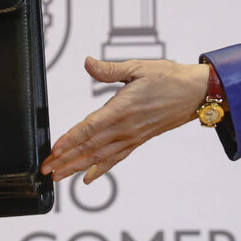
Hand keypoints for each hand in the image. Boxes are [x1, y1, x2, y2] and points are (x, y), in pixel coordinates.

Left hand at [41, 57, 211, 182]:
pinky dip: (101, 169)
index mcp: (123, 109)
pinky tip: (88, 178)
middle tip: (46, 170)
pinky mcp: (138, 140)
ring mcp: (132, 137)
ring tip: (58, 177)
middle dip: (66, 159)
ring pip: (100, 157)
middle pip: (90, 147)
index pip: (90, 127)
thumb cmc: (167, 77)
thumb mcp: (138, 67)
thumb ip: (109, 70)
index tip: (54, 150)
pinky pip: (116, 158)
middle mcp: (126, 128)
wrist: (194, 93)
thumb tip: (88, 63)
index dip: (70, 140)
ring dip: (77, 167)